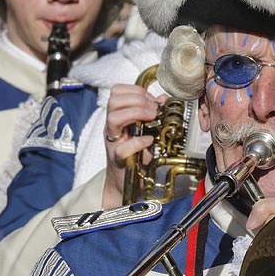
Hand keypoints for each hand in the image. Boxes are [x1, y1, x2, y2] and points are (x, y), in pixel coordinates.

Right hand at [101, 84, 161, 208]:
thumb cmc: (136, 156)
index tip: (152, 100)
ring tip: (151, 119)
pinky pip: (122, 148)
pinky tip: (149, 141)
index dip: (136, 91)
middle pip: (113, 101)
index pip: (116, 92)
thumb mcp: (145, 131)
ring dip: (136, 114)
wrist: (126, 184)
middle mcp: (112, 127)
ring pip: (113, 118)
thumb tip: (163, 98)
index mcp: (117, 117)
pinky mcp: (119, 160)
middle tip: (153, 111)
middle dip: (137, 100)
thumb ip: (152, 114)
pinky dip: (138, 142)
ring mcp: (113, 143)